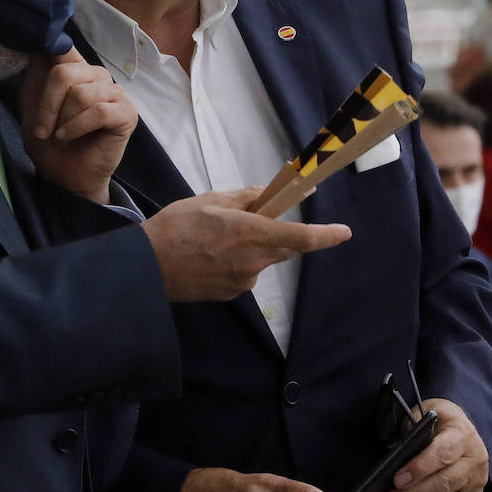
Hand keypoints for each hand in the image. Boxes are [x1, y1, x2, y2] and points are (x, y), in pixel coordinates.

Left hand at [19, 48, 135, 203]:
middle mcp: (98, 76)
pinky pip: (98, 112)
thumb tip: (35, 41)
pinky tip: (68, 137)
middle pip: (66, 73)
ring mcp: (115, 94)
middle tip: (42, 129)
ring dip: (62, 120)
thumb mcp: (33, 103)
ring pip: (81, 94)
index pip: (62, 47)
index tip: (29, 50)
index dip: (46, 46)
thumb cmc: (50, 141)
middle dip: (47, 105)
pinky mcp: (126, 114)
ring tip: (59, 136)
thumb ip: (36, 72)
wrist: (65, 176)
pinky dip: (77, 127)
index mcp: (77, 69)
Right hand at [141, 187, 350, 302]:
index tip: (344, 232)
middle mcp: (253, 262)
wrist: (146, 267)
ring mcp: (243, 282)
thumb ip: (246, 198)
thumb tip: (269, 196)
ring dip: (252, 248)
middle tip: (250, 218)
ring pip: (262, 260)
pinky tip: (209, 256)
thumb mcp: (211, 200)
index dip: (327, 236)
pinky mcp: (231, 295)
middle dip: (276, 233)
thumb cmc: (176, 227)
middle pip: (283, 247)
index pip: (300, 238)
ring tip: (215, 239)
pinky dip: (236, 263)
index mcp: (251, 234)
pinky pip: (245, 274)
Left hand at [376, 398, 488, 491]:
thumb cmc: (439, 420)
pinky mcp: (474, 491)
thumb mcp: (424, 415)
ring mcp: (477, 477)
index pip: (442, 453)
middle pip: (444, 481)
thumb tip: (396, 460)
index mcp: (461, 433)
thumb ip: (413, 435)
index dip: (419, 468)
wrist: (461, 426)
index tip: (398, 479)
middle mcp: (474, 457)